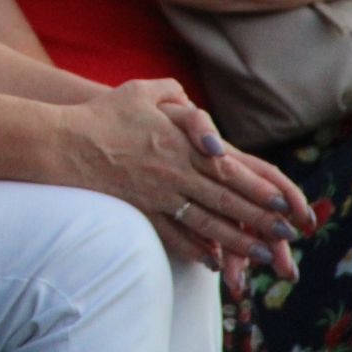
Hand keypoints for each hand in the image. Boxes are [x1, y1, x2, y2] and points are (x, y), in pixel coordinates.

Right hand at [63, 80, 306, 281]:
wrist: (64, 143)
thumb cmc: (102, 115)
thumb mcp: (139, 91)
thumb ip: (171, 91)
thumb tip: (190, 99)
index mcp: (180, 145)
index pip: (228, 170)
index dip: (258, 189)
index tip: (283, 204)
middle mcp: (175, 174)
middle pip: (225, 202)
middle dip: (260, 221)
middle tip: (287, 236)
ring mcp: (159, 196)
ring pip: (206, 224)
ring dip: (237, 242)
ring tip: (262, 257)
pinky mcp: (142, 211)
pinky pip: (174, 235)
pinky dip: (195, 250)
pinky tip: (212, 261)